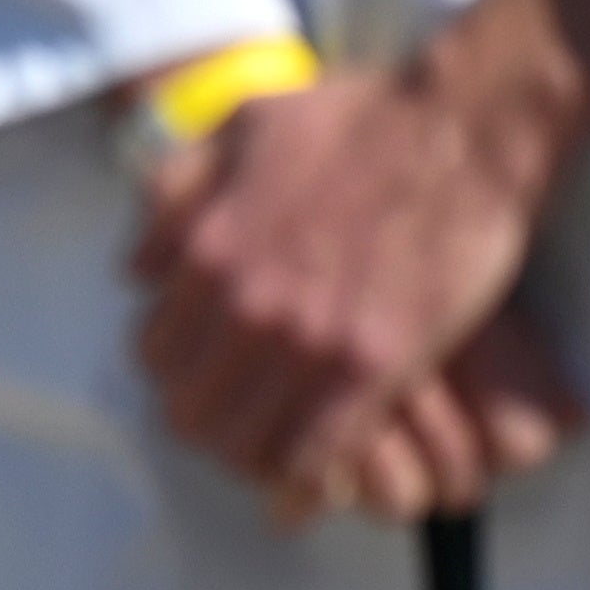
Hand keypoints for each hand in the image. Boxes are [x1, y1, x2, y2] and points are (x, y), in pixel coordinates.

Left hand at [125, 0, 589, 514]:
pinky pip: (320, 450)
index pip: (152, 354)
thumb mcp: (232, 136)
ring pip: (247, 443)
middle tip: (238, 416)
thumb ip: (175, 202)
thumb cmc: (348, 123)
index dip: (171, 373)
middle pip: (190, 412)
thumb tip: (134, 270)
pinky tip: (320, 459)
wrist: (454, 132)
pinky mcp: (378, 366)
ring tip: (277, 441)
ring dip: (255, 452)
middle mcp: (246, 304)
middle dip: (206, 421)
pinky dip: (311, 466)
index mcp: (205, 250)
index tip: (200, 373)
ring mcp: (311, 340)